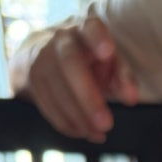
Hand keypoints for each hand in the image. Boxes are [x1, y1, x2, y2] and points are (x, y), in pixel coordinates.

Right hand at [15, 16, 139, 142]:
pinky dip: (67, 123)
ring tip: (99, 133)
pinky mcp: (31, 79)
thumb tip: (131, 99)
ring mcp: (42, 58)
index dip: (97, 38)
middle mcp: (60, 40)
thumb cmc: (87, 59)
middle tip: (106, 123)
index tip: (107, 52)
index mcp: (85, 30)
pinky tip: (84, 132)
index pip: (91, 29)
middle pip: (70, 64)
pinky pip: (47, 105)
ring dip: (79, 118)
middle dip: (88, 97)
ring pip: (57, 89)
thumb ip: (123, 76)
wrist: (45, 53)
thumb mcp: (109, 62)